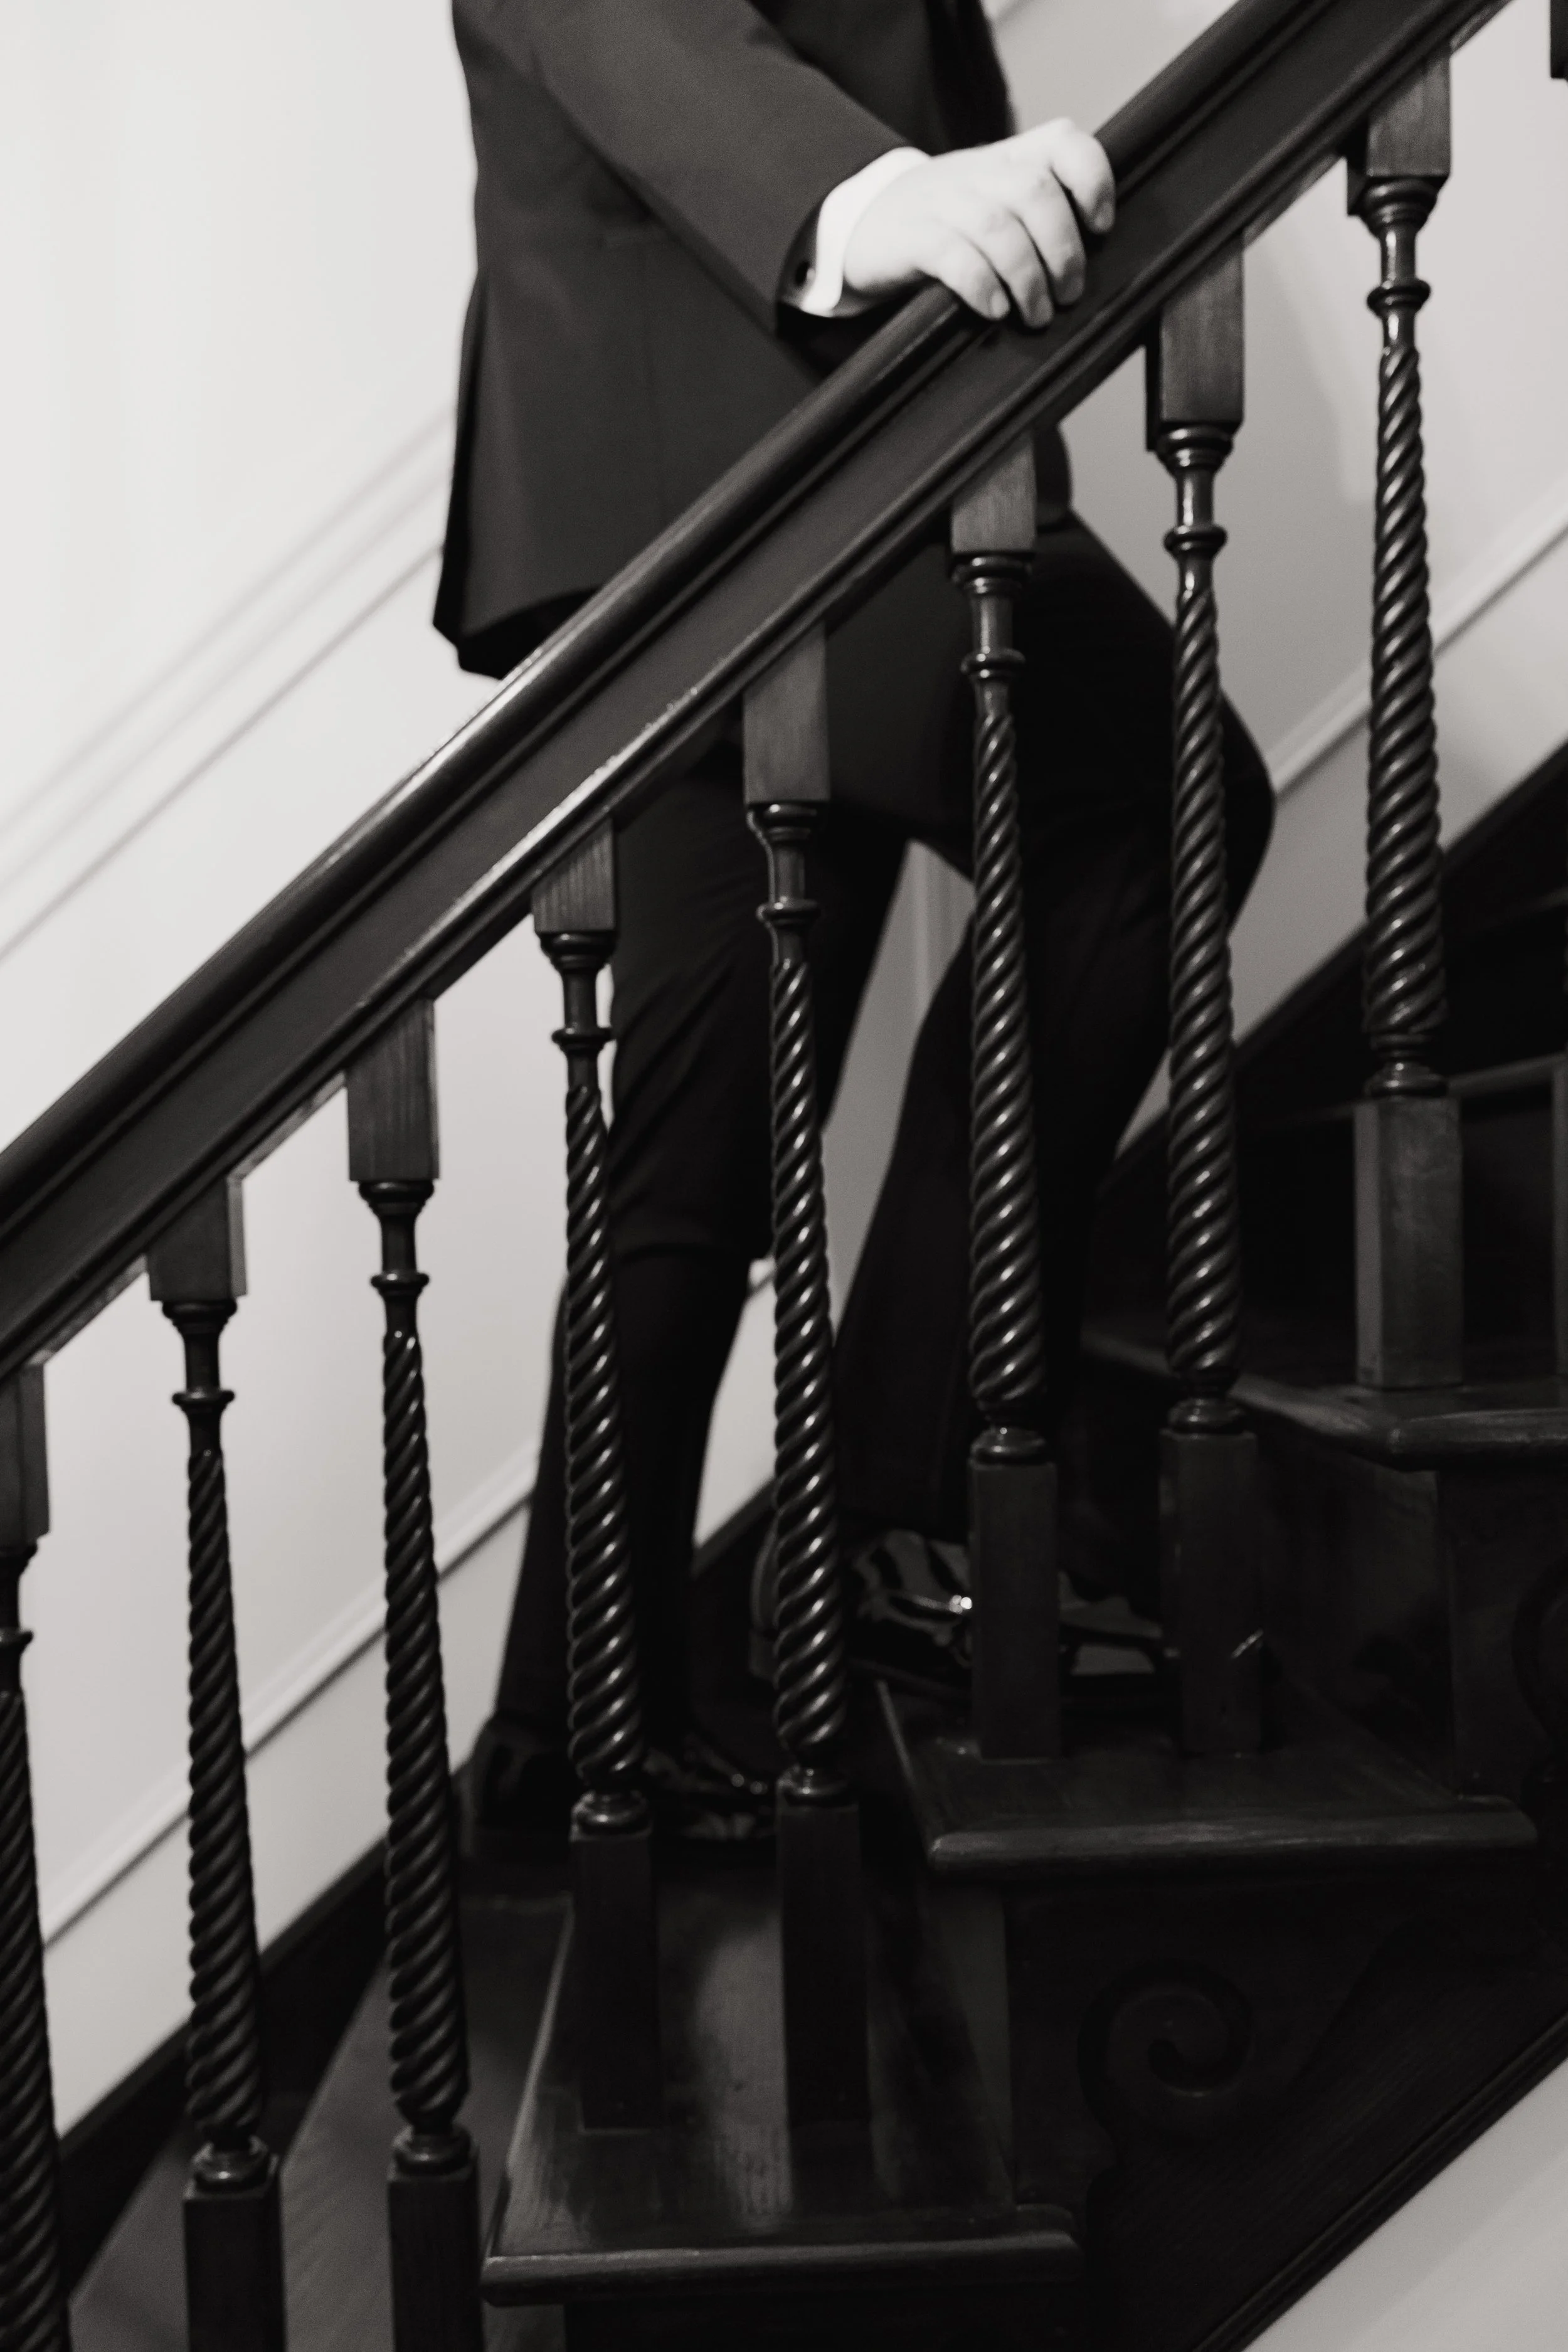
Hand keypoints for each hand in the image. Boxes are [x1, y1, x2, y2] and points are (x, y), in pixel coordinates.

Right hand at [842, 119, 1114, 328]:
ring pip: (998, 227)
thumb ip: (1032, 215)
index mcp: (1005, 160)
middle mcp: (977, 173)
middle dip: (1062, 249)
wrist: (861, 226)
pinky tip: (996, 310)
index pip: (1062, 142)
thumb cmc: (941, 226)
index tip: (1100, 225)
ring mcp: (941, 202)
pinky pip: (953, 255)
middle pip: (1035, 192)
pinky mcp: (910, 237)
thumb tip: (1086, 266)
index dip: (1092, 179)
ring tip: (1037, 313)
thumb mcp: (988, 203)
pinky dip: (982, 285)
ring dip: (1028, 277)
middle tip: (1069, 293)